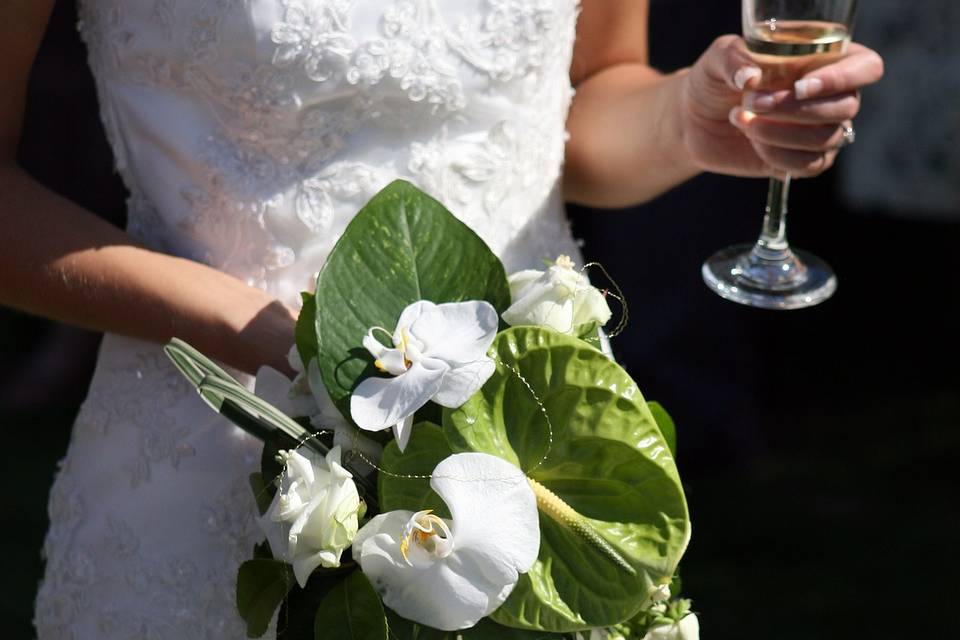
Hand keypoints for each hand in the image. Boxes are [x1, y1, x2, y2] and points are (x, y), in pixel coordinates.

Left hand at [680, 35, 883, 177]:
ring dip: (780, 133)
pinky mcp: (802, 159)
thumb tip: (751, 77)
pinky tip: (752, 142)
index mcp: (824, 59)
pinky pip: (810, 165)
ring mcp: (820, 130)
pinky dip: (777, 156)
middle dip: (794, 109)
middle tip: (750, 102)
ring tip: (741, 120)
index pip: (865, 67)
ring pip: (828, 138)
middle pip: (846, 107)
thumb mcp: (718, 58)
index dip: (841, 78)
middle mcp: (830, 95)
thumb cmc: (714, 79)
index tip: (799, 87)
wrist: (694, 119)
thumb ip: (734, 59)